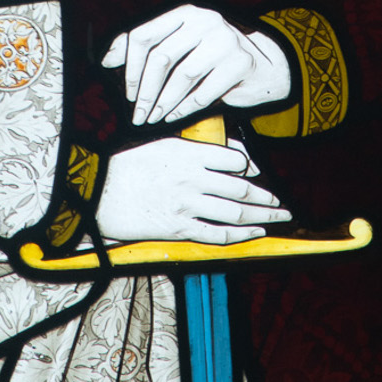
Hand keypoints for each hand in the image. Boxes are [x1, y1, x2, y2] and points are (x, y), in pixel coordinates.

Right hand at [95, 136, 291, 244]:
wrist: (99, 193)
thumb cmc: (128, 166)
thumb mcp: (162, 145)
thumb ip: (195, 149)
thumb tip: (228, 156)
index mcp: (188, 152)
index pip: (233, 159)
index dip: (252, 167)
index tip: (260, 174)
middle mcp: (193, 178)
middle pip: (241, 188)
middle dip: (267, 197)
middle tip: (282, 203)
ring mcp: (188, 205)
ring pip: (235, 212)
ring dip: (262, 216)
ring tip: (278, 218)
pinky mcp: (179, 229)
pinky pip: (218, 234)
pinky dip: (241, 236)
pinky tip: (255, 234)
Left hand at [103, 4, 292, 125]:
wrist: (263, 67)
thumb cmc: (212, 58)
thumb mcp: (180, 45)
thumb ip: (147, 48)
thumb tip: (106, 60)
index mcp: (184, 12)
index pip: (144, 34)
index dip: (129, 66)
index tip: (127, 91)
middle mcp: (205, 20)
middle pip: (161, 57)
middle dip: (145, 91)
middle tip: (137, 113)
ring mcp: (225, 39)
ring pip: (182, 76)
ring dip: (163, 103)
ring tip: (154, 118)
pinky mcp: (240, 62)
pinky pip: (204, 92)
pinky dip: (185, 108)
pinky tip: (175, 116)